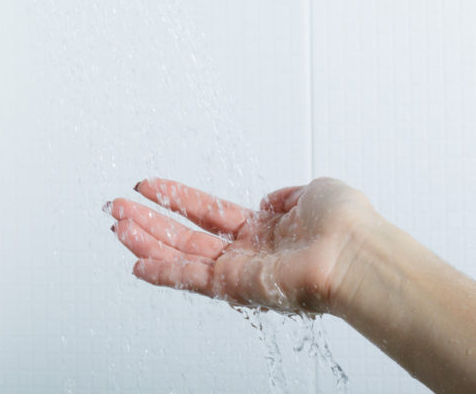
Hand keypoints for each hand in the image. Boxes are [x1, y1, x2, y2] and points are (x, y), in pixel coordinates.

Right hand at [106, 177, 375, 313]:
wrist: (358, 251)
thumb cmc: (348, 224)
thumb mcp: (315, 191)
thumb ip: (287, 194)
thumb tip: (271, 199)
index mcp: (263, 231)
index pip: (209, 214)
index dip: (178, 198)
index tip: (148, 187)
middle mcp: (248, 255)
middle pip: (186, 237)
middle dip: (149, 223)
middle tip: (117, 208)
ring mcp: (240, 272)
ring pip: (181, 257)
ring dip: (145, 242)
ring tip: (116, 225)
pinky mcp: (236, 287)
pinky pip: (192, 280)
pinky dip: (162, 272)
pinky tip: (136, 262)